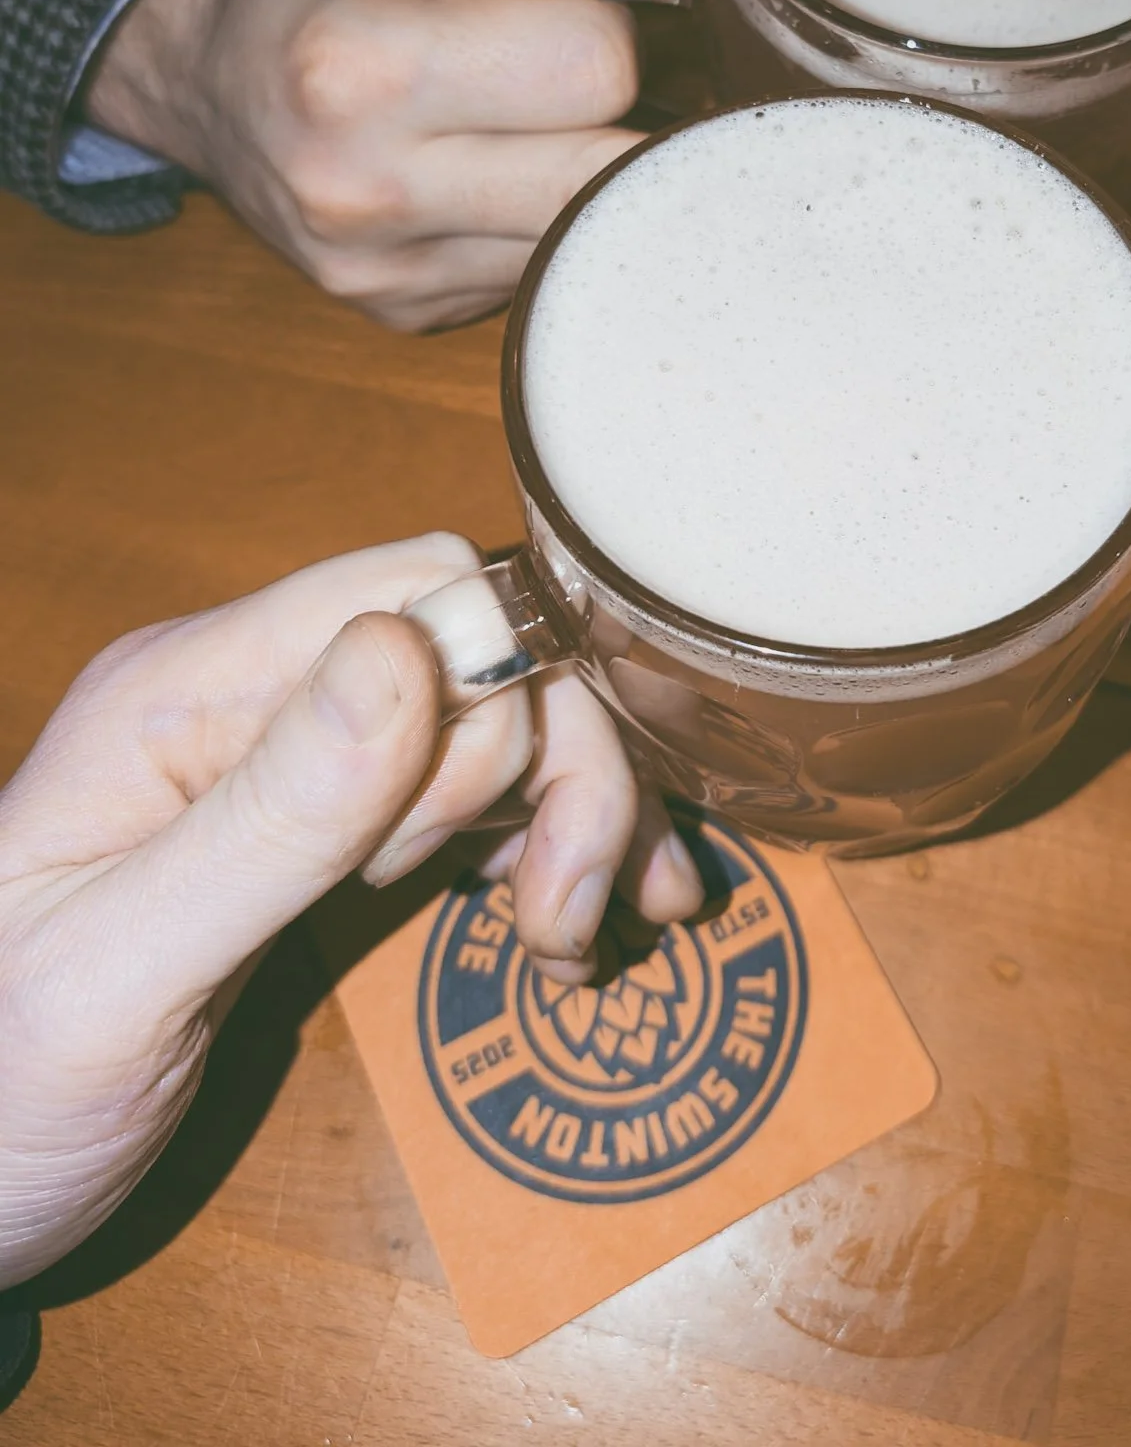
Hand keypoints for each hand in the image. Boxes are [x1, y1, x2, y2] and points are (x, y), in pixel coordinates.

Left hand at [0, 533, 701, 1287]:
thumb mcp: (118, 972)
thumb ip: (267, 820)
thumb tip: (411, 658)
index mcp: (187, 689)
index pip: (411, 589)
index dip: (499, 692)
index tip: (487, 848)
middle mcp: (250, 698)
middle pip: (481, 652)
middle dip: (558, 772)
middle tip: (556, 920)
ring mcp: (293, 764)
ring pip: (500, 719)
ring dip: (575, 811)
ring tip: (571, 937)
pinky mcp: (326, 836)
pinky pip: (476, 797)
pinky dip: (550, 844)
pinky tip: (582, 919)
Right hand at [83, 0, 703, 329]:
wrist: (206, 73)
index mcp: (367, 66)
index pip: (594, 72)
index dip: (620, 39)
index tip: (598, 20)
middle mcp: (367, 189)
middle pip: (608, 176)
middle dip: (636, 124)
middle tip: (619, 87)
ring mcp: (386, 273)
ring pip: (592, 242)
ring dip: (609, 186)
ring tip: (565, 129)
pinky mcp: (404, 317)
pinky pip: (542, 278)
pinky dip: (557, 228)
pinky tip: (515, 181)